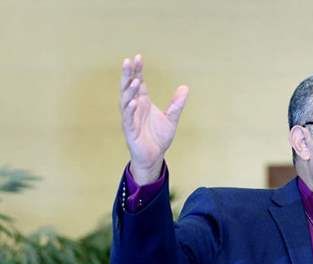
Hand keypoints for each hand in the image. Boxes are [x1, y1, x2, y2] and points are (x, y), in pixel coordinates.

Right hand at [120, 54, 188, 183]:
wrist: (154, 156)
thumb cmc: (158, 138)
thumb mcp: (172, 118)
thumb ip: (177, 103)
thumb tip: (185, 87)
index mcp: (143, 102)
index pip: (138, 82)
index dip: (137, 70)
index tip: (138, 57)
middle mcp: (135, 108)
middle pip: (128, 88)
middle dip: (127, 74)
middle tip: (128, 61)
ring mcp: (130, 119)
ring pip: (126, 101)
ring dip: (129, 91)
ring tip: (134, 80)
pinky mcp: (130, 131)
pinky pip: (128, 118)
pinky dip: (130, 110)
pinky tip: (133, 101)